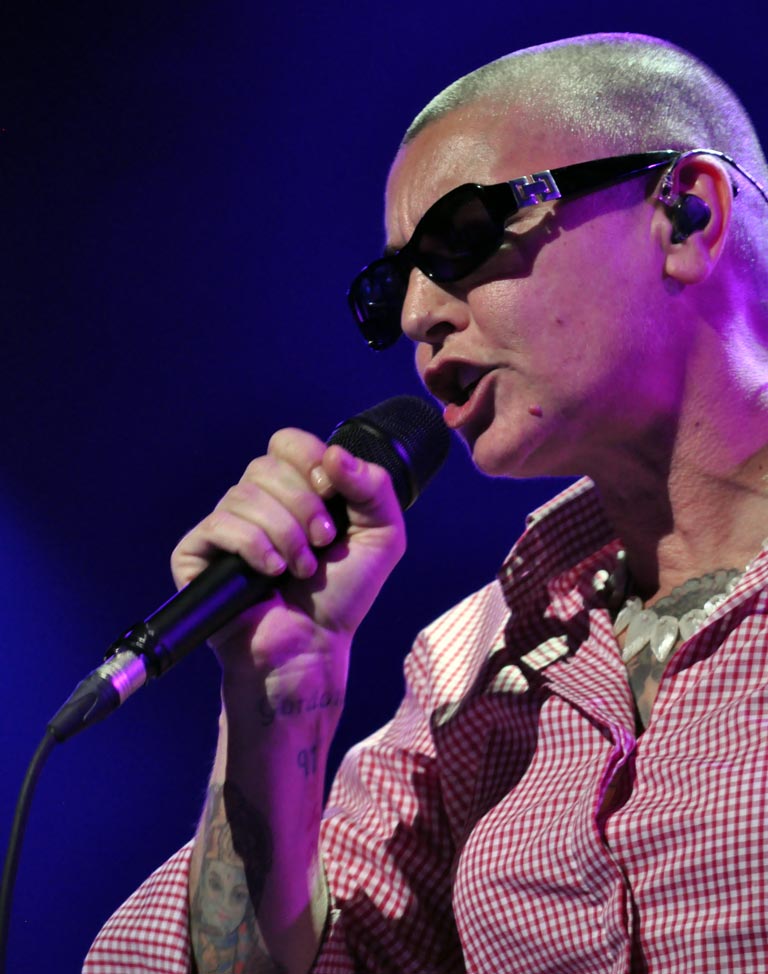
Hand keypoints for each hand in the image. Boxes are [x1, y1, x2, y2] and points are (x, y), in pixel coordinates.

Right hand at [171, 427, 405, 700]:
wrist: (313, 646)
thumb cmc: (342, 594)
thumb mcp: (381, 535)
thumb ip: (374, 487)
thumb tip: (335, 453)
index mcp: (293, 489)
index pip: (286, 441)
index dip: (309, 459)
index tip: (332, 494)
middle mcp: (255, 501)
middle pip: (266, 466)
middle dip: (304, 505)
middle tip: (322, 543)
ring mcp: (224, 526)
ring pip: (244, 496)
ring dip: (285, 535)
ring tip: (301, 569)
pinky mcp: (196, 553)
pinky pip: (219, 525)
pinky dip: (253, 547)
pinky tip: (271, 573)